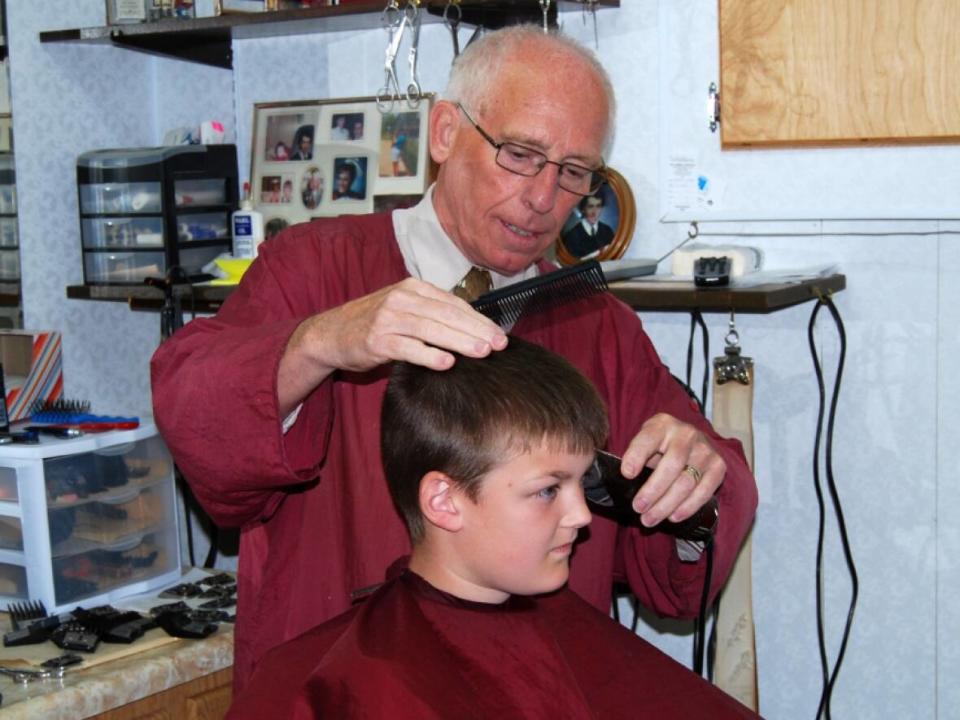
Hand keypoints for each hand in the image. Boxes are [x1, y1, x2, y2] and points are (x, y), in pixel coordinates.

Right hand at [278, 279, 506, 412]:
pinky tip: (447, 363)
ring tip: (482, 352)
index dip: (479, 319)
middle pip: (447, 314)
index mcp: (412, 288)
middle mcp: (401, 299)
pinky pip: (407, 348)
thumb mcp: (403, 309)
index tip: (499, 334)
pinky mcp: (376, 340)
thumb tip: (473, 329)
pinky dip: (428, 355)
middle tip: (500, 345)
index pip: (453, 303)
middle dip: (476, 330)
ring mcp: (387, 318)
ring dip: (459, 341)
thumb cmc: (374, 324)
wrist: (330, 333)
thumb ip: (432, 314)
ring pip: (431, 329)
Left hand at [619, 413, 724, 527]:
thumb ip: (636, 456)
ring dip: (666, 505)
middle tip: (638, 508)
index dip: (636, 456)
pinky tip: (673, 517)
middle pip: (671, 466)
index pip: (648, 439)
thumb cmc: (660, 446)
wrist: (691, 442)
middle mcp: (686, 434)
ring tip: (650, 519)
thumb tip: (621, 482)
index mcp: (662, 424)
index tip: (626, 474)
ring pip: (686, 482)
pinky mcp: (718, 466)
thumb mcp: (646, 442)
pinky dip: (687, 507)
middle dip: (652, 491)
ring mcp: (705, 450)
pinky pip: (703, 491)